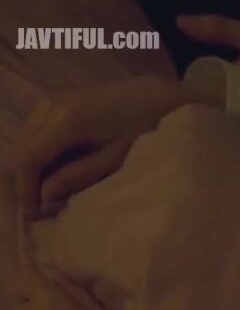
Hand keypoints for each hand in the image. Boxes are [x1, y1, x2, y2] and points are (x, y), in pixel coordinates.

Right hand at [13, 77, 187, 215]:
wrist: (153, 95)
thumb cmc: (144, 128)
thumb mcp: (117, 158)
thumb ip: (80, 175)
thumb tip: (45, 194)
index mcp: (67, 120)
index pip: (28, 159)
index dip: (25, 190)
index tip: (35, 214)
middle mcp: (49, 106)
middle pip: (16, 151)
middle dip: (24, 182)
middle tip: (42, 208)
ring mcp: (48, 100)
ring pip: (19, 142)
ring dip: (27, 169)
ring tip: (48, 192)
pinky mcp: (51, 101)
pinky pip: (30, 133)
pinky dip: (35, 155)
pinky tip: (54, 171)